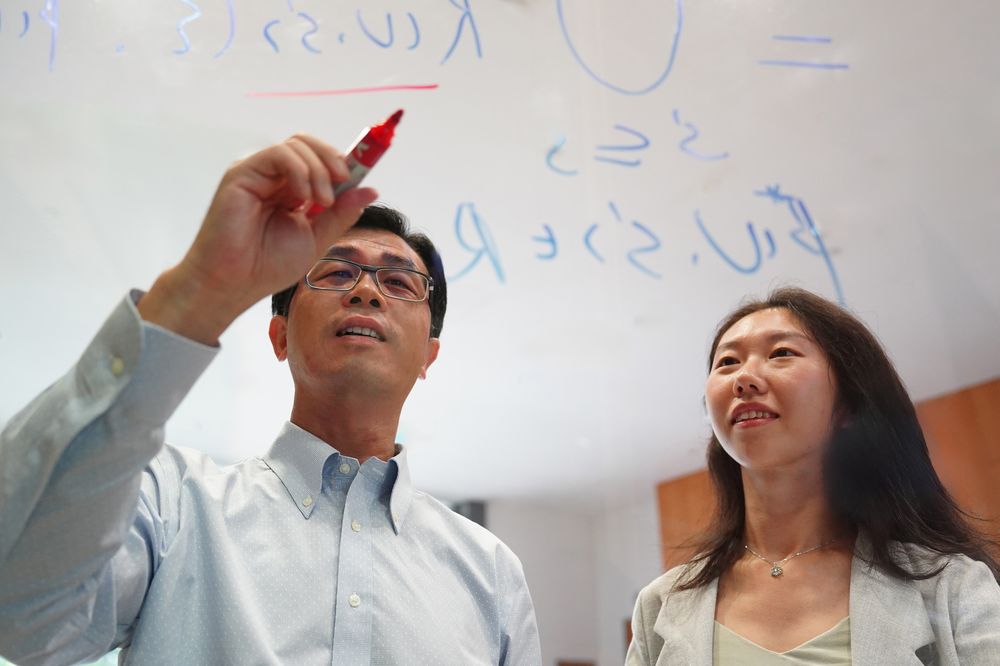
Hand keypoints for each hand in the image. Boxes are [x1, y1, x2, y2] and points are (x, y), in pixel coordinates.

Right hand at [138, 134, 378, 343]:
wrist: (233, 283)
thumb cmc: (267, 265)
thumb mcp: (316, 238)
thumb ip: (341, 213)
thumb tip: (371, 189)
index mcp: (291, 190)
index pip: (319, 160)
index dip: (344, 161)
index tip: (363, 171)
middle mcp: (273, 177)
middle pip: (309, 144)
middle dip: (335, 159)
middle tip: (345, 183)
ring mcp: (257, 172)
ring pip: (297, 145)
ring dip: (320, 169)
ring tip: (323, 202)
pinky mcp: (242, 172)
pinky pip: (279, 153)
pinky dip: (300, 170)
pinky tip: (303, 198)